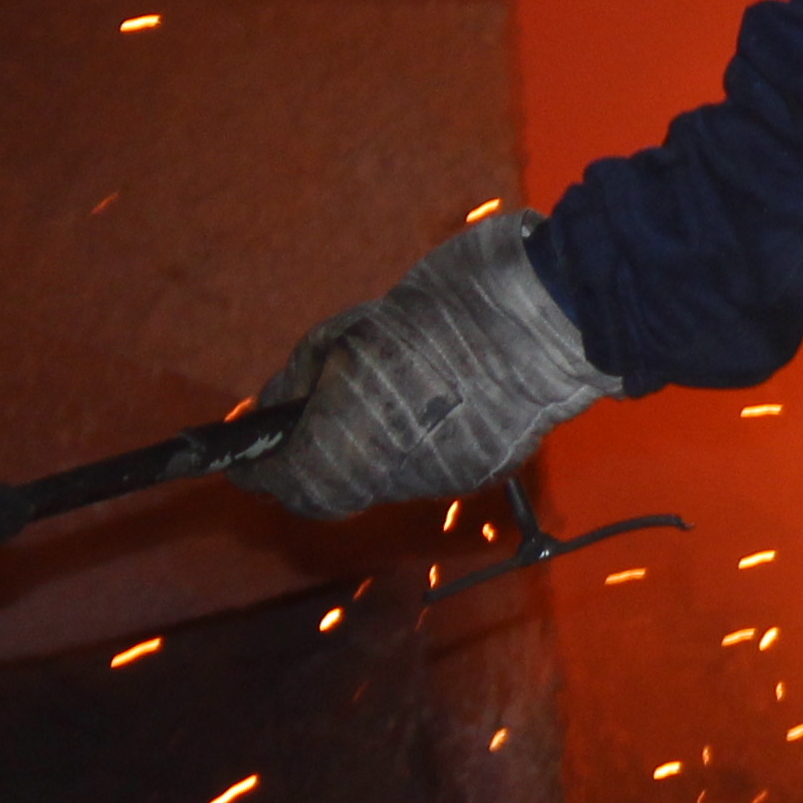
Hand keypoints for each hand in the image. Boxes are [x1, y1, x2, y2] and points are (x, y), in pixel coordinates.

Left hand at [249, 211, 623, 520]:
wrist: (550, 320)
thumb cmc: (440, 313)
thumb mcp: (350, 331)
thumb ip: (303, 378)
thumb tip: (275, 407)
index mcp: (343, 446)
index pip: (280, 484)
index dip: (259, 466)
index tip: (251, 443)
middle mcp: (389, 482)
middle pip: (333, 488)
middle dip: (317, 455)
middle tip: (317, 407)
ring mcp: (443, 480)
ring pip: (385, 478)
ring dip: (374, 445)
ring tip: (390, 391)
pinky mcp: (486, 470)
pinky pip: (434, 466)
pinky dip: (423, 440)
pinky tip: (440, 399)